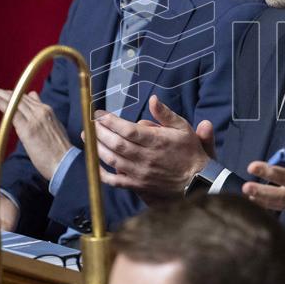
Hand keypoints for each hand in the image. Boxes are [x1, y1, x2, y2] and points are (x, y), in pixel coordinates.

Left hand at [0, 83, 70, 180]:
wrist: (65, 164)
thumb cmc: (58, 151)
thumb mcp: (52, 128)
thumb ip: (41, 113)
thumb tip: (34, 96)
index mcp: (47, 111)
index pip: (24, 97)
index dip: (9, 94)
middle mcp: (41, 110)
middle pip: (17, 96)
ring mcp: (35, 118)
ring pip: (12, 100)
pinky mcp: (28, 128)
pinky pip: (10, 110)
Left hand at [93, 95, 210, 199]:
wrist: (197, 180)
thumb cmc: (189, 151)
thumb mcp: (182, 127)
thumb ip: (165, 114)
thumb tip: (153, 99)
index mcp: (155, 141)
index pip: (127, 129)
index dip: (110, 121)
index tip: (99, 114)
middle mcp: (145, 157)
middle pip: (116, 143)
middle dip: (99, 132)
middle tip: (89, 123)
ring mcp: (140, 172)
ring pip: (112, 160)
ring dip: (97, 148)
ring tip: (87, 137)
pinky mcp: (137, 185)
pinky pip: (115, 181)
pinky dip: (102, 173)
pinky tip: (94, 163)